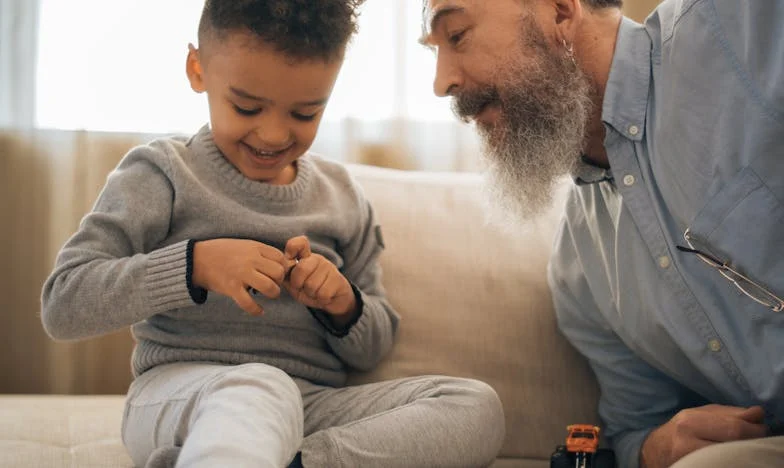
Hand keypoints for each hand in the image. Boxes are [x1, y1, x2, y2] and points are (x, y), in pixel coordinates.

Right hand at [192, 238, 289, 315]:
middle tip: (272, 283)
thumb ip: (262, 253)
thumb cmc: (224, 252)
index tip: (277, 273)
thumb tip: (284, 263)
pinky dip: (257, 310)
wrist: (197, 259)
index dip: (283, 267)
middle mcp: (250, 260)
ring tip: (268, 294)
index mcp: (254, 247)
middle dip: (279, 281)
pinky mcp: (231, 288)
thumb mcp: (245, 245)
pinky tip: (260, 311)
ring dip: (273, 294)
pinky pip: (249, 304)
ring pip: (269, 288)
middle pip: (278, 273)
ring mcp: (241, 274)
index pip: (280, 258)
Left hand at [283, 236, 356, 318]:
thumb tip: (282, 269)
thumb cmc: (310, 290)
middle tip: (302, 287)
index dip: (292, 248)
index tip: (289, 258)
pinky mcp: (338, 279)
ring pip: (312, 285)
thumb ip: (286, 275)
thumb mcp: (294, 283)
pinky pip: (323, 294)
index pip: (299, 243)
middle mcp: (317, 259)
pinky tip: (324, 296)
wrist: (333, 299)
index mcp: (305, 257)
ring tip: (315, 292)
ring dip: (311, 294)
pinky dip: (321, 299)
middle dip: (298, 284)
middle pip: (302, 268)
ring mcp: (329, 267)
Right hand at [640, 404, 767, 467]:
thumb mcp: (699, 416)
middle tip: (757, 440)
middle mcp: (687, 441)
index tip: (760, 428)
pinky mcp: (692, 467)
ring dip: (744, 452)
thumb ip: (728, 413)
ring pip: (730, 457)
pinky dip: (733, 461)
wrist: (654, 451)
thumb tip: (758, 412)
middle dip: (752, 440)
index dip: (754, 429)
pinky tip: (733, 457)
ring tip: (745, 447)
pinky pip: (722, 464)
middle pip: (733, 443)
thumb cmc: (680, 431)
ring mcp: (690, 459)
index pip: (733, 427)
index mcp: (690, 421)